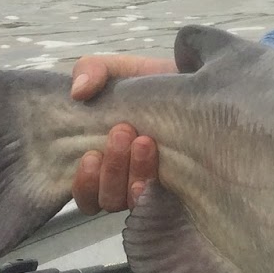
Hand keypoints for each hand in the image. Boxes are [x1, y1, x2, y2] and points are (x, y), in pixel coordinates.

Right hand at [68, 55, 174, 213]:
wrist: (195, 82)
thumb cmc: (149, 83)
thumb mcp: (117, 70)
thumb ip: (91, 71)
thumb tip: (78, 92)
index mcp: (104, 160)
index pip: (85, 191)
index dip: (84, 183)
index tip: (91, 155)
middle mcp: (125, 180)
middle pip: (107, 198)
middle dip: (112, 169)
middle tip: (123, 132)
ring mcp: (152, 185)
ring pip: (132, 201)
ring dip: (133, 174)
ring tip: (144, 142)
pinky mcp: (181, 186)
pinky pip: (161, 202)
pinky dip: (152, 192)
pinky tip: (155, 176)